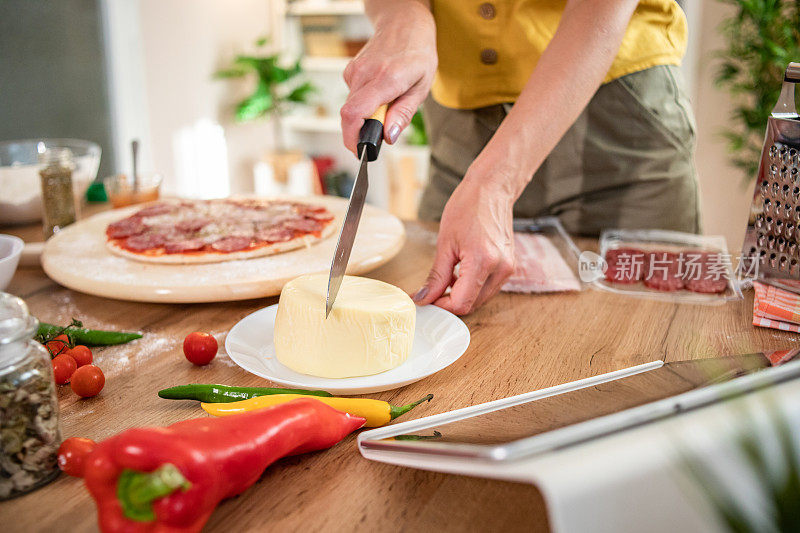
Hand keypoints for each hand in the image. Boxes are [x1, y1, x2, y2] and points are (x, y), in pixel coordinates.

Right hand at [340, 3, 436, 153]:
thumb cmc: (418, 54)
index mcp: (386, 79)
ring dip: (366, 115)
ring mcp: (355, 71)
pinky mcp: (350, 71)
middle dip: (362, 130)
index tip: (360, 150)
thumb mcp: (422, 87)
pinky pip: (353, 97)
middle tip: (382, 129)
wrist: (404, 23)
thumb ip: (404, 113)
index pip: (355, 113)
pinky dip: (365, 103)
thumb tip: (389, 137)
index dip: (352, 137)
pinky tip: (380, 91)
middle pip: (349, 115)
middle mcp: (365, 74)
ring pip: (352, 108)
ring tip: (388, 102)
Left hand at [413, 173, 516, 314]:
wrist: (492, 190)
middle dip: (450, 302)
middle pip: (472, 305)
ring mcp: (508, 268)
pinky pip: (489, 288)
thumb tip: (423, 297)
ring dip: (462, 296)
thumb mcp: (445, 244)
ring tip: (447, 280)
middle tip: (433, 291)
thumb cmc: (468, 207)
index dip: (441, 306)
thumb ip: (436, 276)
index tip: (428, 299)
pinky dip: (473, 288)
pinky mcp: (510, 266)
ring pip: (481, 299)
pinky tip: (461, 274)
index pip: (461, 303)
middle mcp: (501, 268)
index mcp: (483, 261)